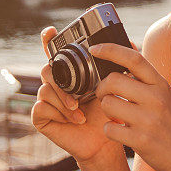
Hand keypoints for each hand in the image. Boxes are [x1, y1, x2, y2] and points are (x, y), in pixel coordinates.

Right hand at [31, 26, 122, 165]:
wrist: (104, 139)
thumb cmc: (107, 111)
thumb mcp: (113, 86)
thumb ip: (118, 64)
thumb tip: (130, 41)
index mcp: (69, 72)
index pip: (53, 52)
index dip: (48, 40)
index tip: (49, 31)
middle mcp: (55, 83)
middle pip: (47, 68)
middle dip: (61, 80)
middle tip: (78, 94)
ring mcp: (46, 99)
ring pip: (45, 88)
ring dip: (64, 100)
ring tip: (79, 110)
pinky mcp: (40, 116)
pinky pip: (41, 107)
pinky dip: (60, 113)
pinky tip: (75, 119)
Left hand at [90, 43, 170, 170]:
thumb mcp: (165, 93)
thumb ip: (146, 74)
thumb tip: (127, 45)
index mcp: (160, 84)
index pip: (134, 59)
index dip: (110, 50)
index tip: (94, 49)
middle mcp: (156, 98)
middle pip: (113, 80)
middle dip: (101, 88)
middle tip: (105, 96)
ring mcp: (149, 119)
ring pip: (107, 104)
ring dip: (105, 110)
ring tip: (115, 115)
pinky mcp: (141, 140)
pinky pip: (109, 128)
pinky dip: (109, 130)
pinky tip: (119, 131)